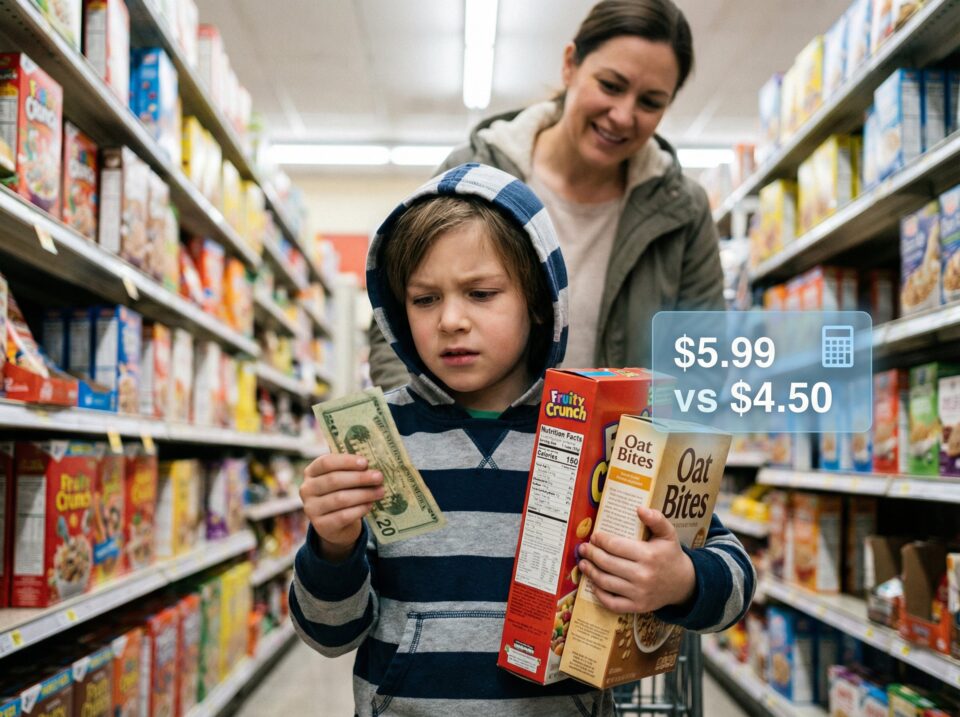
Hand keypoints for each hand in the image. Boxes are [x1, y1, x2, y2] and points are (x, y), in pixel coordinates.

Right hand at [300, 453, 383, 561]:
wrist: (336, 524)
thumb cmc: (342, 493)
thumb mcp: (343, 479)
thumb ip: (352, 470)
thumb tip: (371, 466)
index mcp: (311, 472)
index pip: (325, 462)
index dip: (346, 461)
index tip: (365, 462)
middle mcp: (307, 489)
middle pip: (334, 480)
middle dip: (360, 478)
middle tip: (379, 477)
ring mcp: (311, 508)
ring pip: (340, 498)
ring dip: (364, 494)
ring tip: (380, 491)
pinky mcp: (321, 525)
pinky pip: (343, 516)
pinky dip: (359, 509)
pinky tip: (370, 505)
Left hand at [576, 506, 695, 613]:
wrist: (684, 583)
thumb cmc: (671, 555)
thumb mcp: (668, 534)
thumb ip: (656, 519)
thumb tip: (640, 508)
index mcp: (649, 555)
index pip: (616, 546)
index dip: (601, 540)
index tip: (594, 536)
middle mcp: (643, 575)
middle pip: (607, 563)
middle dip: (591, 554)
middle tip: (583, 548)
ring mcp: (639, 593)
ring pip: (606, 582)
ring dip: (590, 572)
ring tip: (583, 563)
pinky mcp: (637, 607)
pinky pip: (612, 603)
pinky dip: (599, 594)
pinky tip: (594, 584)